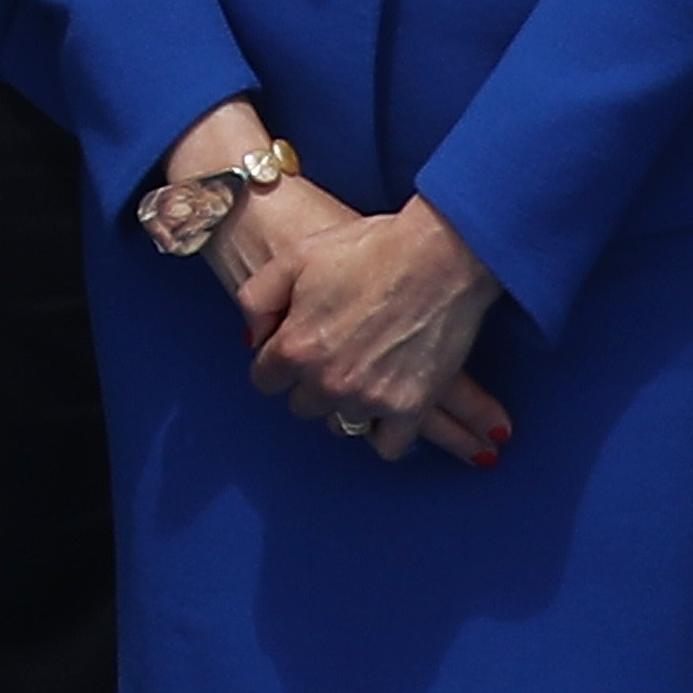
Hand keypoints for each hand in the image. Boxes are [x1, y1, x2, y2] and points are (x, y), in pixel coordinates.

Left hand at [246, 196, 511, 464]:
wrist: (439, 254)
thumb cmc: (369, 249)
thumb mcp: (294, 258)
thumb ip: (258, 300)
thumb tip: (254, 338)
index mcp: (295, 347)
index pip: (265, 380)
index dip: (277, 362)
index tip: (293, 350)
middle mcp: (328, 381)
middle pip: (302, 405)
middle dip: (310, 382)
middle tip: (332, 354)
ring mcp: (370, 398)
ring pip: (342, 422)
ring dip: (346, 403)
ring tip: (360, 375)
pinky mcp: (411, 407)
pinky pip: (387, 444)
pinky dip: (384, 430)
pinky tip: (385, 407)